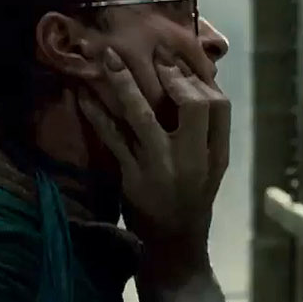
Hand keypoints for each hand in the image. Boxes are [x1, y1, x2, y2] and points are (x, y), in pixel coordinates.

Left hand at [78, 45, 229, 281]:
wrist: (174, 249)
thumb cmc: (190, 201)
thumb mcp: (209, 169)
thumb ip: (205, 133)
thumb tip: (190, 83)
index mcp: (216, 154)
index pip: (219, 104)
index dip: (198, 77)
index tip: (176, 57)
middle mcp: (194, 159)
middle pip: (195, 104)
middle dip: (172, 74)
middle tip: (151, 52)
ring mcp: (163, 168)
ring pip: (144, 115)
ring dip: (124, 83)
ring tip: (107, 58)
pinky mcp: (134, 178)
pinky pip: (113, 138)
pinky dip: (97, 114)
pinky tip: (84, 96)